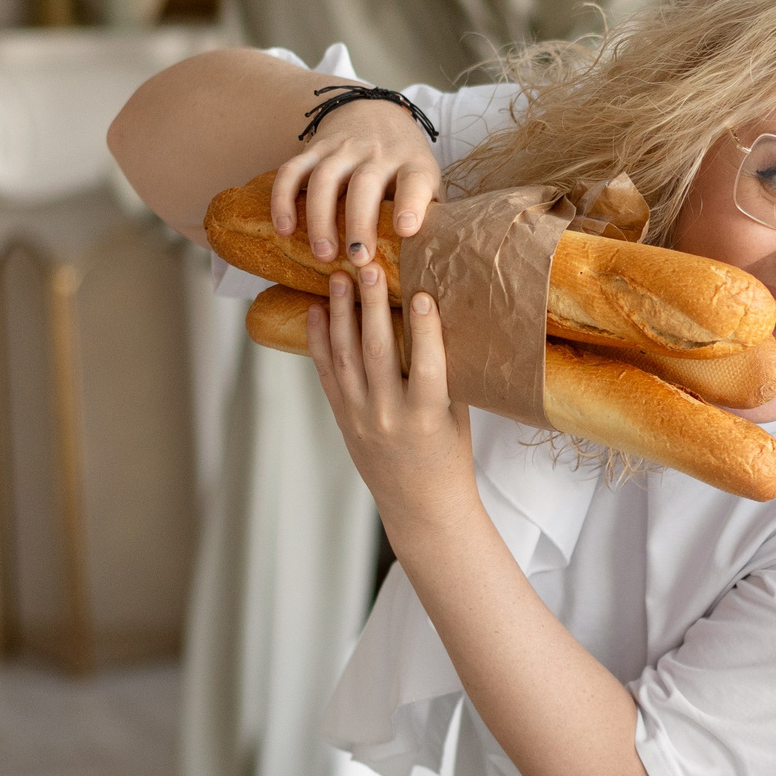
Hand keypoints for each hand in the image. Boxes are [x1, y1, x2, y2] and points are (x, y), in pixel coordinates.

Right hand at [272, 94, 444, 266]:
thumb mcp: (425, 179)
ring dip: (320, 218)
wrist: (375, 112)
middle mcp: (377, 152)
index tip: (406, 230)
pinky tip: (284, 229)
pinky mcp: (313, 148)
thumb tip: (430, 259)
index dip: (411, 203)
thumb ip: (429, 211)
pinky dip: (283, 199)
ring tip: (323, 254)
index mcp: (412, 163)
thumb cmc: (404, 163)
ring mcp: (342, 148)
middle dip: (359, 223)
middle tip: (358, 258)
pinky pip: (292, 171)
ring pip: (325, 178)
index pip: (414, 179)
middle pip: (365, 184)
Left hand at [308, 262, 473, 528]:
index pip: (427, 366)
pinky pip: (327, 373)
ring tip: (340, 278)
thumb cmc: (448, 460)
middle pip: (376, 352)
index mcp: (427, 417)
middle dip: (371, 306)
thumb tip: (439, 322)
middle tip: (369, 268)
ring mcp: (359, 416)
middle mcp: (388, 416)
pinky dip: (319, 340)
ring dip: (341, 313)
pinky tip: (318, 311)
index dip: (425, 329)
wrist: (420, 506)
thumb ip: (446, 375)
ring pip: (346, 356)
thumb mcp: (457, 417)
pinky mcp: (342, 417)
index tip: (423, 295)